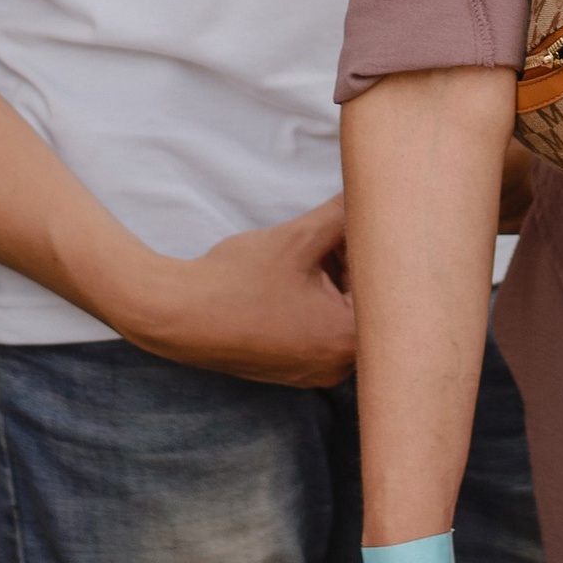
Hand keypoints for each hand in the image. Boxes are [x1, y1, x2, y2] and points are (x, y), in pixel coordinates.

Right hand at [116, 194, 355, 386]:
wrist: (179, 316)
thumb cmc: (238, 281)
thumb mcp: (299, 237)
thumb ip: (343, 212)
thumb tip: (371, 190)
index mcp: (350, 341)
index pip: (384, 286)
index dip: (370, 247)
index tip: (352, 222)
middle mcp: (339, 367)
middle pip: (366, 303)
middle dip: (353, 262)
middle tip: (331, 230)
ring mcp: (315, 372)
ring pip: (343, 314)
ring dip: (335, 279)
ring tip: (310, 249)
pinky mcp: (294, 369)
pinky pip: (321, 330)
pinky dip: (316, 301)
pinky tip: (295, 274)